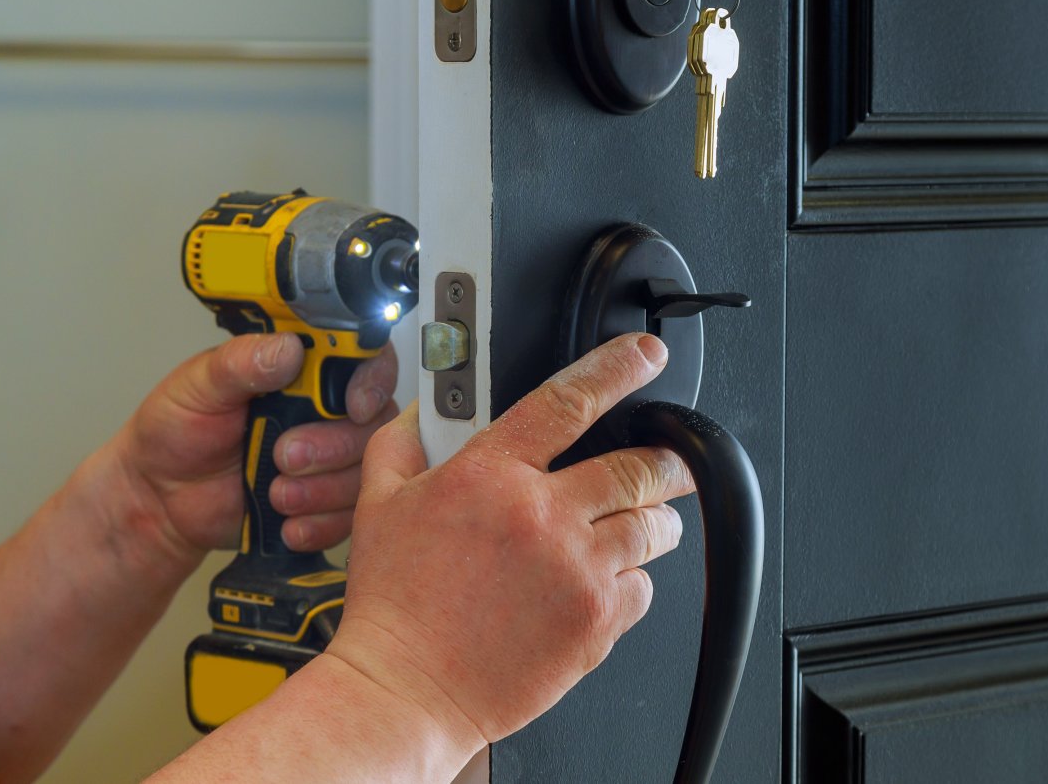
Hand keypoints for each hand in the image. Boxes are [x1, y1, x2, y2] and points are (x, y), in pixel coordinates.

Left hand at [116, 332, 399, 563]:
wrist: (160, 499)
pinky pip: (350, 515)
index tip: (352, 406)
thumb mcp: (198, 386)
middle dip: (333, 447)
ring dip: (324, 490)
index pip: (364, 360)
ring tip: (276, 494)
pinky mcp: (326, 502)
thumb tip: (287, 348)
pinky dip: (320, 524)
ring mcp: (329, 458)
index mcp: (301, 370)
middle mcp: (325, 410)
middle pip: (373, 423)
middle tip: (284, 456)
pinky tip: (287, 522)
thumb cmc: (174, 433)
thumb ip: (241, 362)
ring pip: (365, 471)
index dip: (371, 381)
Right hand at [327, 333, 693, 748]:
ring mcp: (575, 569)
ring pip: (653, 525)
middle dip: (665, 459)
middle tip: (670, 461)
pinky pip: (645, 587)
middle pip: (636, 465)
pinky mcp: (595, 622)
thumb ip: (402, 444)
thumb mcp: (377, 506)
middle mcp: (542, 515)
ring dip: (656, 518)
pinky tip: (606, 583)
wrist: (403, 690)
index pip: (568, 400)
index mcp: (490, 474)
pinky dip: (635, 580)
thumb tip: (423, 411)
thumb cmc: (392, 606)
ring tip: (643, 524)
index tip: (645, 357)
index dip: (617, 369)